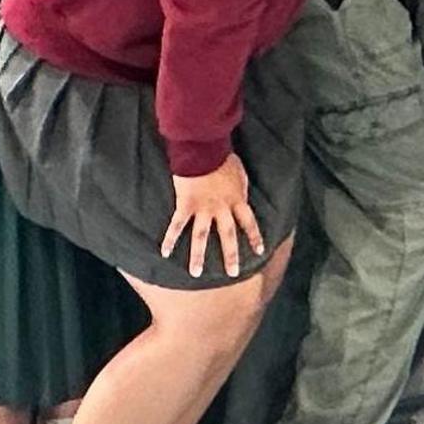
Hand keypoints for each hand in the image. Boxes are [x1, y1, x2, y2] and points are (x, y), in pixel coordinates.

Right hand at [162, 154, 265, 279]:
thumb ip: (240, 189)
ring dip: (198, 256)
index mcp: (237, 200)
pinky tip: (164, 253)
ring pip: (201, 237)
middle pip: (227, 235)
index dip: (254, 237)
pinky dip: (169, 239)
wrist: (204, 149)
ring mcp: (203, 208)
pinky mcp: (185, 205)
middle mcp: (221, 208)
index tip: (259, 251)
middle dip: (230, 255)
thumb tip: (242, 196)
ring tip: (196, 273)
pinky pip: (177, 226)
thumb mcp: (239, 174)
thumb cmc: (223, 157)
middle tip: (232, 274)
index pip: (249, 222)